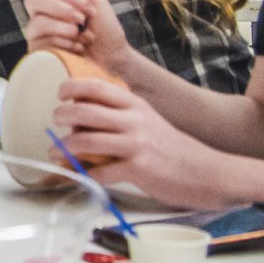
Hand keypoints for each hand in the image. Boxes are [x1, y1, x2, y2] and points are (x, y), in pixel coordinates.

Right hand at [22, 0, 133, 75]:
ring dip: (66, 30)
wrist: (113, 60)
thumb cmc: (105, 29)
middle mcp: (40, 14)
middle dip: (61, 9)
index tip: (90, 8)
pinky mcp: (38, 53)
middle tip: (82, 20)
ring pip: (36, 23)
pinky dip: (64, 46)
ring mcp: (37, 34)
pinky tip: (78, 50)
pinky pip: (41, 44)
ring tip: (84, 38)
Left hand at [51, 79, 235, 208]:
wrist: (209, 173)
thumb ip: (121, 116)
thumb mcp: (149, 121)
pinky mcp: (138, 169)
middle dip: (62, 116)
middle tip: (55, 122)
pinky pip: (100, 172)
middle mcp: (135, 120)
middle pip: (85, 110)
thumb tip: (84, 119)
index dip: (73, 87)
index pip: (97, 86)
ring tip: (56, 152)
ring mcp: (136, 144)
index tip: (61, 94)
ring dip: (65, 148)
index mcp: (136, 105)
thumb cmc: (174, 149)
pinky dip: (84, 175)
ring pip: (86, 140)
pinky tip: (80, 176)